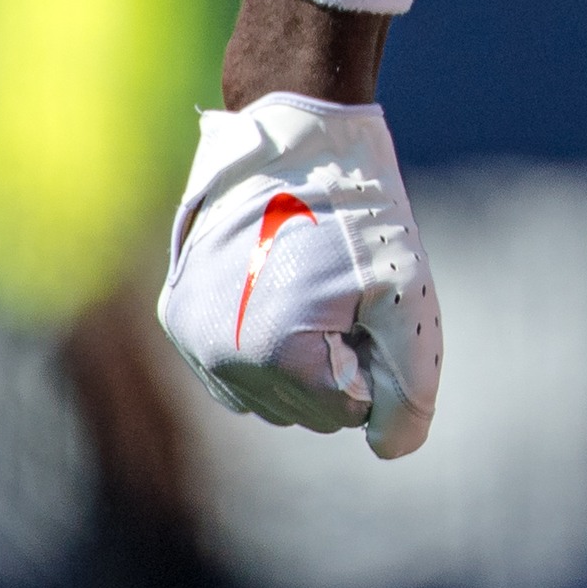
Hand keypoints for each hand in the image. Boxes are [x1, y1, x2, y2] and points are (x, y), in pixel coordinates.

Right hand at [158, 94, 442, 458]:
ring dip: (299, 360)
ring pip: (267, 399)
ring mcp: (190, 340)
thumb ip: (410, 384)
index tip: (366, 299)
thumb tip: (390, 449)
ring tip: (309, 285)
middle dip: (336, 363)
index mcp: (276, 356)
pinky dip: (263, 349)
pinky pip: (231, 373)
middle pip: (305, 412)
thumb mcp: (408, 294)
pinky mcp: (176, 318)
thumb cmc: (360, 213)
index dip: (373, 357)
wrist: (293, 139)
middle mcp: (219, 358)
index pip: (348, 412)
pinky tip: (277, 292)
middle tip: (341, 288)